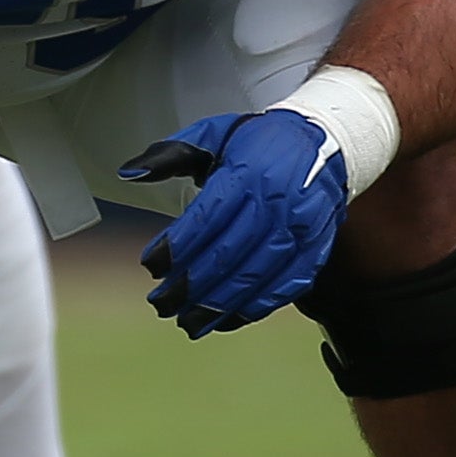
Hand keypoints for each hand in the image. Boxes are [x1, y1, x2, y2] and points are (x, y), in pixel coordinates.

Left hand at [118, 109, 347, 335]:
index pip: (206, 218)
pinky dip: (255, 307)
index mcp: (247, 172)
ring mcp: (300, 229)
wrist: (326, 143)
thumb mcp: (214, 134)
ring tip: (188, 322)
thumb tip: (129, 172)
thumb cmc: (260, 142)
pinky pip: (286, 287)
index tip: (151, 266)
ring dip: (218, 305)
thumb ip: (170, 154)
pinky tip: (228, 320)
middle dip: (190, 286)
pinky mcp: (316, 248)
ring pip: (255, 277)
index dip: (177, 247)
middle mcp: (276, 203)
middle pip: (227, 255)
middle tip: (161, 304)